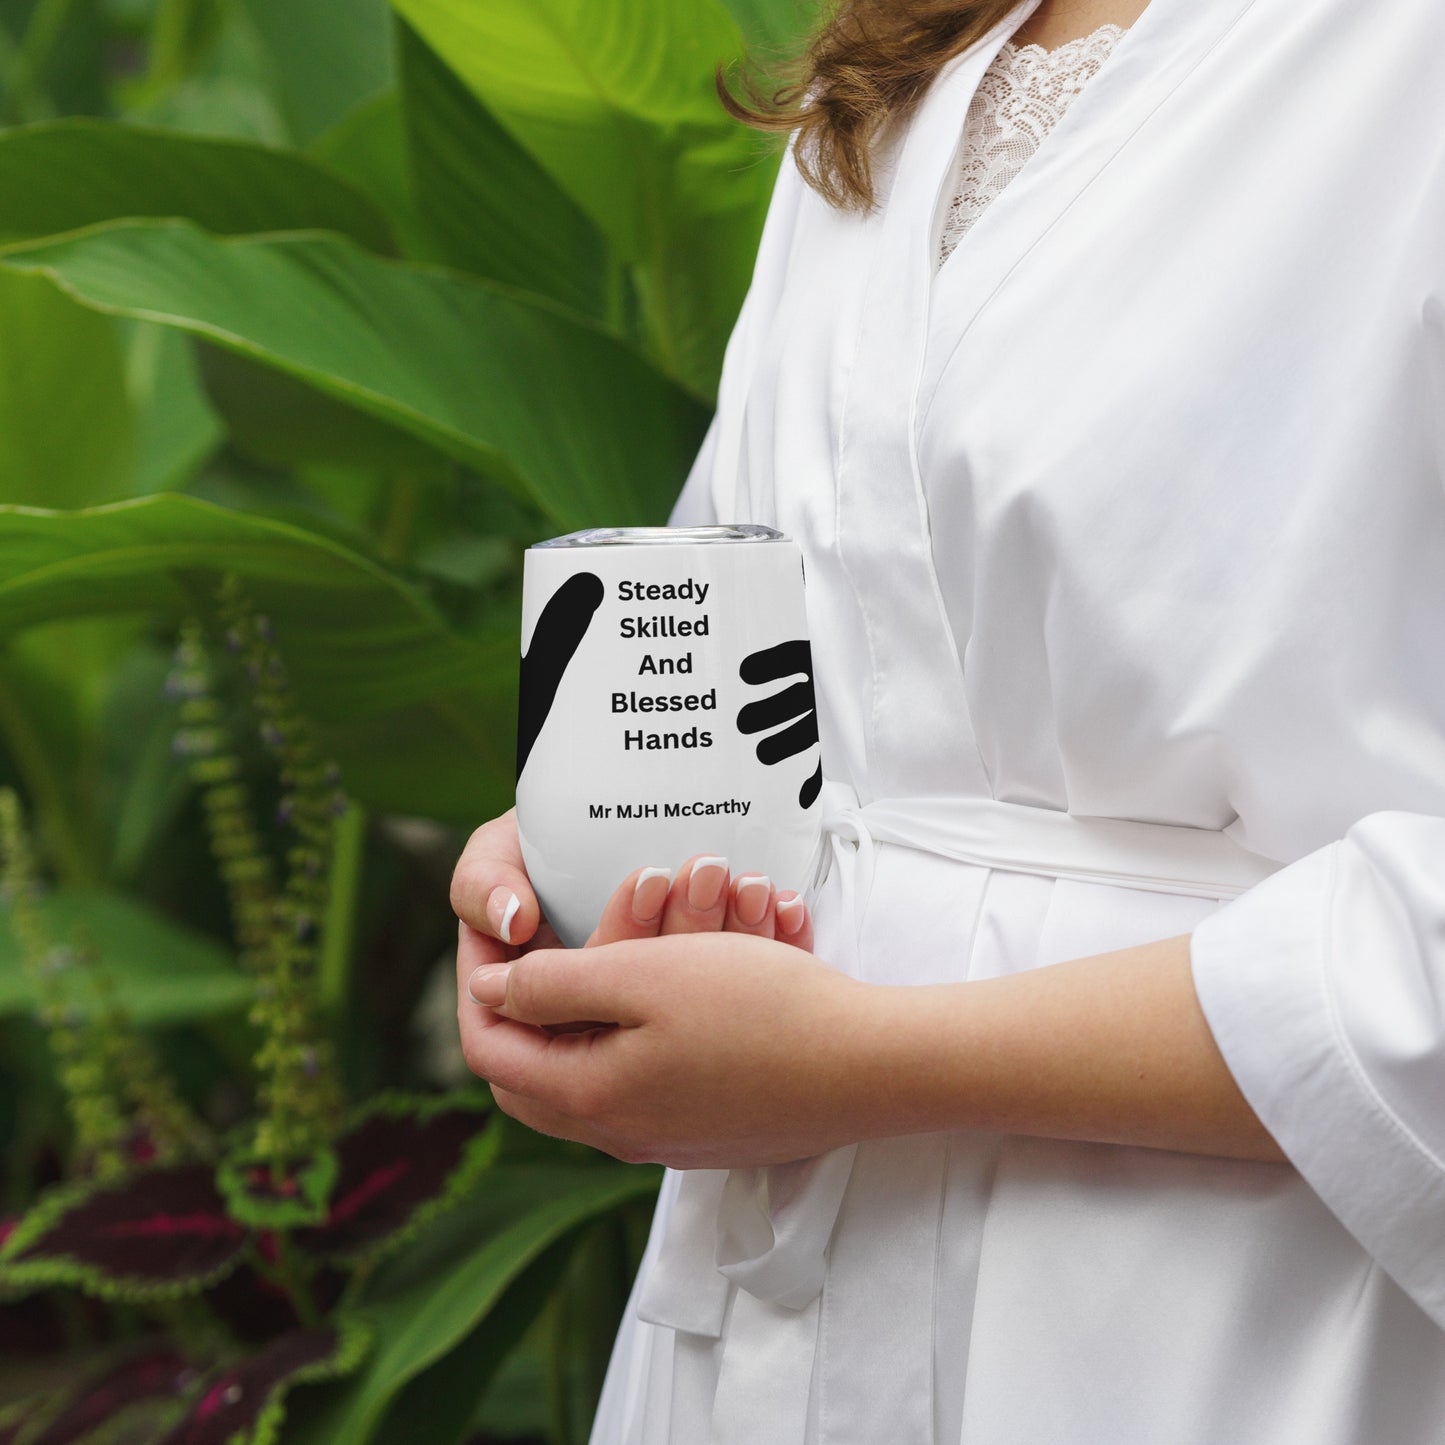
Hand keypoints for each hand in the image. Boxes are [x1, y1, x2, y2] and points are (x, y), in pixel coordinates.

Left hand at [460, 931, 873, 1168]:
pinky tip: (681, 971)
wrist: (868, 1064)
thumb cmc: (760, 1013)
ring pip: (594, 1064)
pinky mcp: (709, 1126)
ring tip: (628, 931)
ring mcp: (666, 1136)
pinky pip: (649, 1072)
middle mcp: (619, 1132)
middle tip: (540, 935)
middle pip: (533, 1064)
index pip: (488, 1045)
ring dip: (600, 994)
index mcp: (589, 1097)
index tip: (494, 925)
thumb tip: (489, 990)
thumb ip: (553, 986)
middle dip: (528, 994)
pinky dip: (648, 1016)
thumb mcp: (643, 978)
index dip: (476, 980)